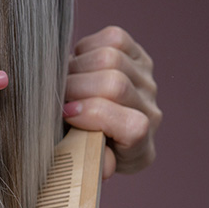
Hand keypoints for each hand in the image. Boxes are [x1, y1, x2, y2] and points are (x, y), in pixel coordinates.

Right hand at [63, 26, 161, 177]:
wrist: (92, 127)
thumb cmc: (81, 146)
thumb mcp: (82, 164)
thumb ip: (90, 164)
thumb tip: (103, 168)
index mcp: (140, 148)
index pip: (132, 126)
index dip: (95, 115)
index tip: (66, 114)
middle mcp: (150, 112)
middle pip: (115, 85)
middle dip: (76, 87)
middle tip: (58, 95)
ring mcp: (147, 82)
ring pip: (111, 58)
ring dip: (77, 67)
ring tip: (65, 81)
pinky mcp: (138, 56)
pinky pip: (113, 39)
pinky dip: (87, 49)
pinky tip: (78, 66)